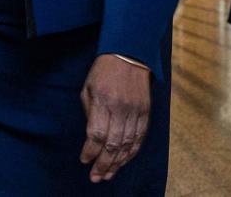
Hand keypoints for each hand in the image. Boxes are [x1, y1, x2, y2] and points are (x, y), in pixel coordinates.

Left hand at [79, 54, 150, 182]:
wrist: (129, 53)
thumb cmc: (103, 70)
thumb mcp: (88, 88)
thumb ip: (89, 113)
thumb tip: (91, 138)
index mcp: (103, 101)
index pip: (96, 134)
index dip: (90, 152)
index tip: (84, 160)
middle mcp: (121, 108)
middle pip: (112, 144)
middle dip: (103, 164)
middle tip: (95, 177)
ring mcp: (135, 110)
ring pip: (127, 144)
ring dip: (117, 163)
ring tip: (108, 175)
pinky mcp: (146, 111)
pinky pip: (140, 137)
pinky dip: (131, 152)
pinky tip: (123, 161)